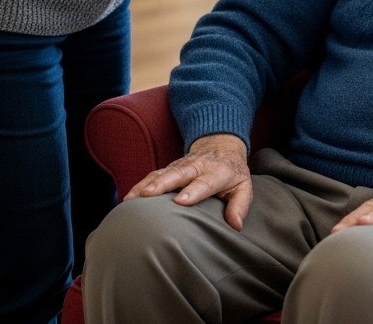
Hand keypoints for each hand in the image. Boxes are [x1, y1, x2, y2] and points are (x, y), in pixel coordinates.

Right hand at [124, 134, 252, 229]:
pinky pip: (153, 175)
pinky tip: (128, 198)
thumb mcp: (244, 187)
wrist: (221, 146)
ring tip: (131, 199)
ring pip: (162, 173)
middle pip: (178, 174)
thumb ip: (240, 206)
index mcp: (218, 173)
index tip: (180, 201)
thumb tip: (235, 226)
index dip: (193, 191)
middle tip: (148, 195)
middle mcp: (197, 167)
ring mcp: (181, 166)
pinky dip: (140, 185)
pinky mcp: (170, 168)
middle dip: (163, 184)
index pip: (205, 182)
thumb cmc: (232, 173)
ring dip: (146, 185)